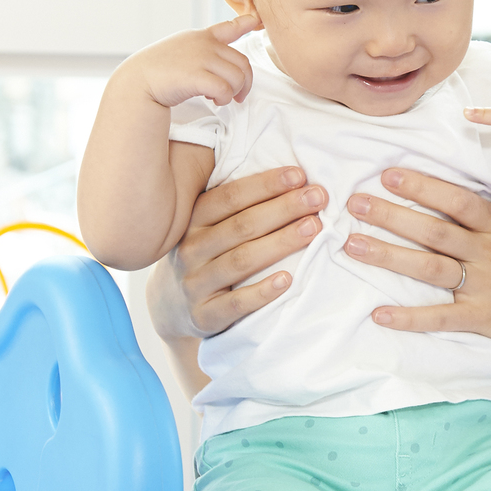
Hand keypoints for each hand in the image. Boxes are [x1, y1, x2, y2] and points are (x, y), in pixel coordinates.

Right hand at [122, 16, 259, 108]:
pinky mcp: (197, 76)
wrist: (136, 82)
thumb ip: (201, 50)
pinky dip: (224, 99)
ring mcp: (201, 58)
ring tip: (220, 98)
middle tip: (236, 96)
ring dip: (233, 92)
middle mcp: (204, 44)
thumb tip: (220, 62)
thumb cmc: (157, 71)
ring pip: (237, 77)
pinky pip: (225, 89)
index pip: (229, 27)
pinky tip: (214, 100)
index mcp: (201, 37)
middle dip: (244, 83)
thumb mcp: (179, 50)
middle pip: (243, 63)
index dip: (246, 23)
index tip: (257, 19)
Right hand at [151, 165, 326, 337]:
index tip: (300, 175)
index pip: (231, 197)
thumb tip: (291, 178)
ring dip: (280, 243)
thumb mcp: (209, 227)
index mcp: (193, 221)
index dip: (266, 184)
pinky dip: (262, 292)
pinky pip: (236, 303)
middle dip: (284, 209)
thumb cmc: (207, 256)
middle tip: (318, 197)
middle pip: (241, 226)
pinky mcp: (204, 315)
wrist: (172, 307)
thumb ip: (237, 206)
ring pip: (241, 260)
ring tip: (313, 229)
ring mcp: (194, 283)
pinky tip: (288, 280)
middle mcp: (190, 249)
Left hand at [340, 167, 490, 353]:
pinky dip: (409, 317)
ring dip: (389, 256)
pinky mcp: (481, 316)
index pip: (455, 200)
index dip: (422, 187)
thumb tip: (450, 189)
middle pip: (434, 230)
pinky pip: (440, 316)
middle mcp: (488, 252)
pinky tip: (379, 314)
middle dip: (392, 215)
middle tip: (355, 203)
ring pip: (429, 268)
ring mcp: (484, 284)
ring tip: (353, 245)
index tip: (388, 174)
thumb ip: (488, 212)